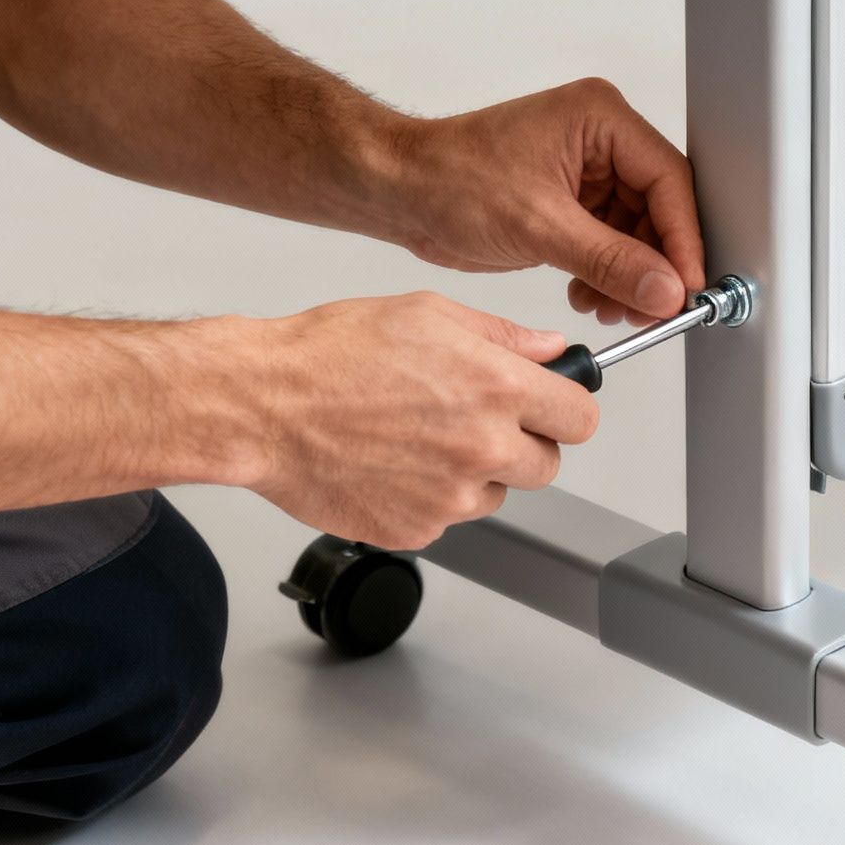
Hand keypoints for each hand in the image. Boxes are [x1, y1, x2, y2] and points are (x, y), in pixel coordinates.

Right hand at [236, 292, 598, 548]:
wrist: (263, 407)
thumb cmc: (330, 354)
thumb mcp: (428, 314)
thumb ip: (504, 337)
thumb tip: (551, 350)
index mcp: (496, 388)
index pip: (581, 418)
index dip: (566, 408)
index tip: (552, 406)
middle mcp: (482, 446)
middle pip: (547, 465)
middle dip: (523, 444)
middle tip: (475, 420)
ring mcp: (452, 497)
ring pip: (497, 495)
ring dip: (475, 474)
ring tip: (419, 437)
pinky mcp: (418, 530)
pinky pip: (448, 518)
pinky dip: (430, 498)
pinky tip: (393, 463)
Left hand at [389, 78, 704, 325]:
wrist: (398, 191)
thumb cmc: (448, 178)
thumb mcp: (539, 225)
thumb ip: (610, 261)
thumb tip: (665, 290)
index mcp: (600, 119)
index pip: (668, 180)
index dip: (683, 239)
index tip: (686, 287)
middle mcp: (600, 140)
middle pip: (659, 209)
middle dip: (654, 265)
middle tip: (654, 309)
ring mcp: (586, 172)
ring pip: (637, 233)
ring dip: (630, 277)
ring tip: (612, 308)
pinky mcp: (571, 203)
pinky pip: (610, 244)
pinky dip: (606, 276)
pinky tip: (589, 296)